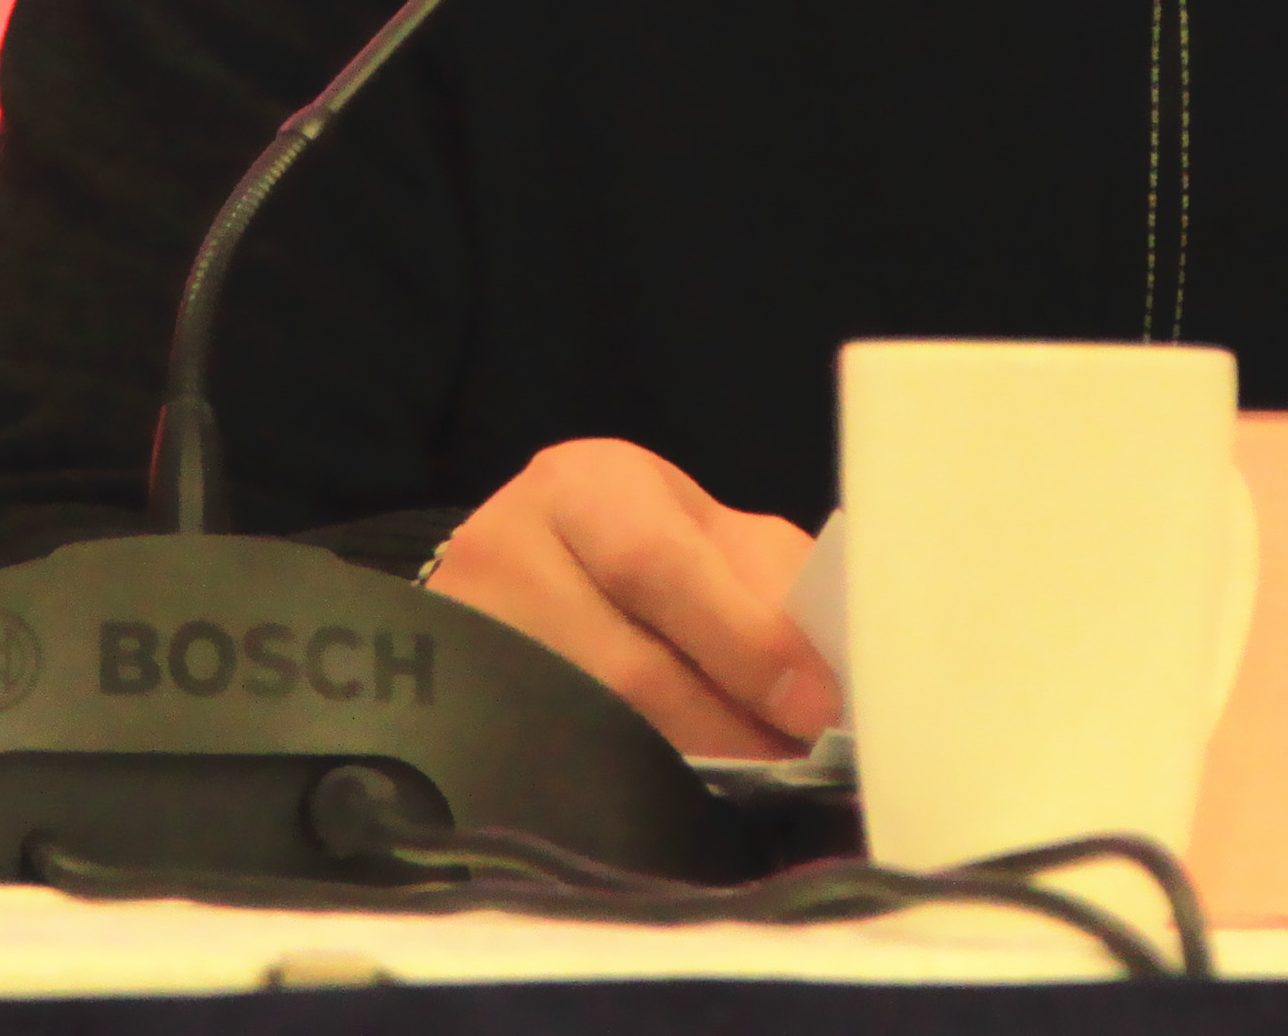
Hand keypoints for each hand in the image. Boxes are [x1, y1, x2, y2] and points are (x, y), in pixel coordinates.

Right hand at [428, 438, 840, 757]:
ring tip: (759, 786)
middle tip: (800, 765)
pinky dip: (636, 788)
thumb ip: (765, 579)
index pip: (658, 566)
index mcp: (582, 489)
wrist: (515, 570)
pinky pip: (560, 768)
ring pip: (593, 734)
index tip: (814, 705)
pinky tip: (685, 797)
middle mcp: (506, 555)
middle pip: (624, 670)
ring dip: (694, 769)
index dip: (744, 642)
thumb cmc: (630, 543)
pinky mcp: (460, 715)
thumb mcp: (698, 528)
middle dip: (730, 728)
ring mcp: (468, 644)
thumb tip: (827, 669)